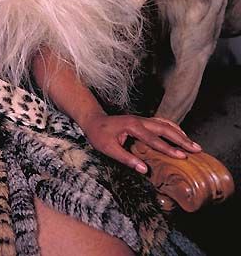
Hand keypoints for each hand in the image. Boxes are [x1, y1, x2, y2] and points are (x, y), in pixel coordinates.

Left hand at [82, 113, 201, 173]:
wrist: (93, 120)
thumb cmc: (99, 135)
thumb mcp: (108, 149)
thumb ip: (126, 159)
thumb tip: (144, 170)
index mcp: (132, 126)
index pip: (153, 139)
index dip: (168, 148)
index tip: (182, 157)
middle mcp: (139, 120)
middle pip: (164, 128)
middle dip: (181, 139)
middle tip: (196, 149)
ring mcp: (142, 119)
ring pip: (165, 124)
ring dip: (180, 133)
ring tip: (193, 144)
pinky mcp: (142, 121)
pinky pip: (161, 123)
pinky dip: (173, 128)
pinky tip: (180, 135)